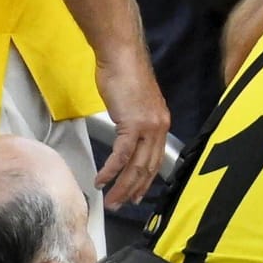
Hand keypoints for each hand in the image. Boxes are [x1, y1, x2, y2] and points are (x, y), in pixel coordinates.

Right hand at [92, 45, 169, 206]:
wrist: (122, 57)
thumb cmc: (124, 75)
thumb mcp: (136, 103)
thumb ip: (136, 121)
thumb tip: (128, 134)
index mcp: (162, 124)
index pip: (156, 159)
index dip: (146, 180)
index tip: (137, 195)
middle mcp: (159, 128)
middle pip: (148, 167)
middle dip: (134, 189)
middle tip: (121, 206)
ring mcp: (148, 127)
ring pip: (136, 166)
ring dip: (122, 186)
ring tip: (111, 201)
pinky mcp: (133, 125)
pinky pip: (121, 155)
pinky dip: (111, 171)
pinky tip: (101, 181)